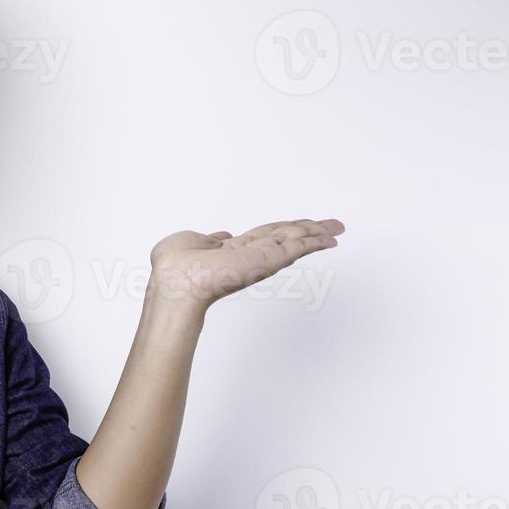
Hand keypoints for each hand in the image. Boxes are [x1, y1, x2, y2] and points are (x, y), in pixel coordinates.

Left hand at [146, 218, 344, 311]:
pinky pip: (295, 249)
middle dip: (309, 231)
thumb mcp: (186, 242)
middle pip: (285, 238)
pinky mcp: (266, 262)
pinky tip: (328, 238)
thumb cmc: (172, 269)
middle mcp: (250, 256)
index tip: (299, 227)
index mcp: (232, 251)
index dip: (282, 230)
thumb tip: (220, 235)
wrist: (176, 283)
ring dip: (315, 234)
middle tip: (334, 226)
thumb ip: (204, 238)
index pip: (264, 237)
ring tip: (337, 228)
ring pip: (293, 241)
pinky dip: (313, 242)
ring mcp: (259, 260)